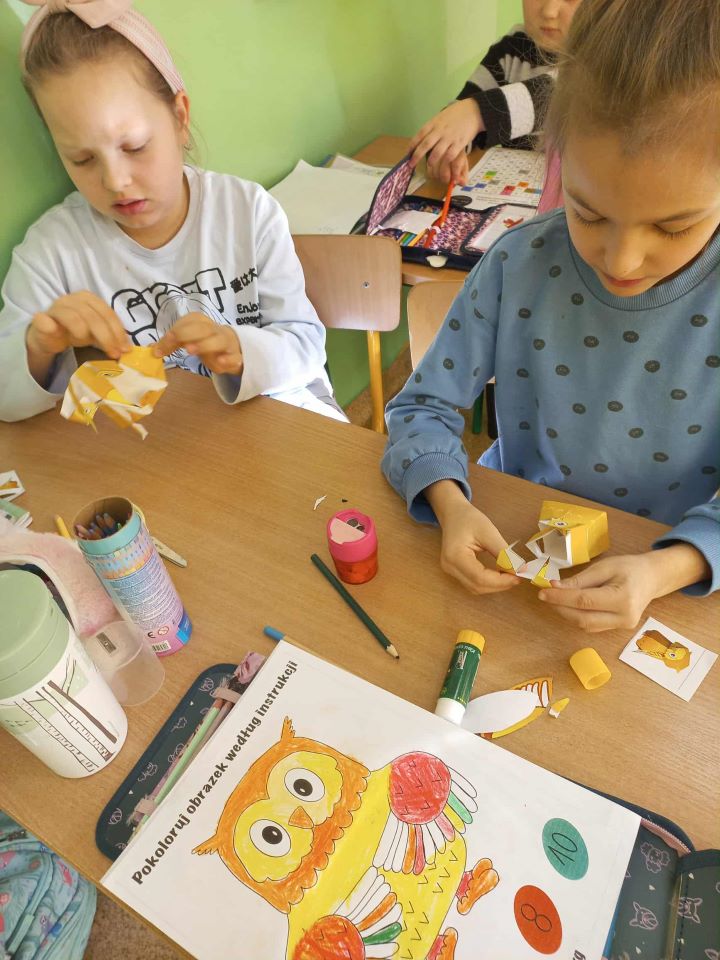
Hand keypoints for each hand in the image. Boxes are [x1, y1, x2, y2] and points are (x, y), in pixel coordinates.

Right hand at [26, 291, 130, 383]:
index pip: (107, 313)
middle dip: (106, 336)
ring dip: (83, 333)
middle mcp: (72, 299)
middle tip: (113, 353)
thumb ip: (110, 337)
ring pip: (73, 318)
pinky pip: (43, 320)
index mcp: (88, 299)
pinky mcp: (40, 319)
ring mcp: (55, 308)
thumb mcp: (97, 333)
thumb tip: (126, 349)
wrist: (50, 337)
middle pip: (93, 316)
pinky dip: (48, 325)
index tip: (125, 348)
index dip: (118, 331)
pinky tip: (53, 330)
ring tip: (87, 345)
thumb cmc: (76, 332)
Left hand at [153, 313, 242, 375]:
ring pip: (218, 340)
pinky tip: (220, 362)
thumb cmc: (205, 341)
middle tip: (177, 345)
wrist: (231, 347)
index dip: (176, 331)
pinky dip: (228, 359)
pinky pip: (234, 356)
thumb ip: (171, 343)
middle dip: (188, 334)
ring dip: (205, 344)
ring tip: (190, 351)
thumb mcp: (187, 339)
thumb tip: (152, 349)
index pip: (188, 322)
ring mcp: (226, 342)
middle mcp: (214, 329)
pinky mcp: (235, 356)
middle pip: (203, 328)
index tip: (163, 345)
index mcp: (200, 322)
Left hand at [408, 100, 483, 183]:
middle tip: (411, 165)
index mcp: (433, 123)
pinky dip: (446, 164)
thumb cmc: (455, 115)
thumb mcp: (440, 117)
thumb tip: (421, 140)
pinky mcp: (459, 143)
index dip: (412, 146)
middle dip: (416, 156)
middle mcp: (439, 131)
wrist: (473, 110)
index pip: (419, 135)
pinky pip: (450, 156)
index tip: (407, 154)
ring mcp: (449, 137)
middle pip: (425, 145)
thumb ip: (432, 128)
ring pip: (437, 153)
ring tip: (428, 167)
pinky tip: (443, 167)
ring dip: (431, 162)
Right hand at [426, 480, 520, 593]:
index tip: (518, 576)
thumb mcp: (489, 532)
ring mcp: (450, 571)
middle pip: (477, 586)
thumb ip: (503, 553)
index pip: (480, 577)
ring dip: (495, 586)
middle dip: (500, 585)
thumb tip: (519, 570)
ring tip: (510, 576)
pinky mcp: (454, 571)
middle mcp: (450, 567)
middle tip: (518, 577)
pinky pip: (472, 583)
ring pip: (475, 588)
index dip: (501, 581)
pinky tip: (499, 576)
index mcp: (455, 556)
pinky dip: (488, 583)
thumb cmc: (469, 518)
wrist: (453, 513)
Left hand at [537, 543, 710, 631]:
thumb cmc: (629, 567)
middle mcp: (624, 617)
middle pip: (583, 619)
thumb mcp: (605, 566)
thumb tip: (555, 587)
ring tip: (554, 599)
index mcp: (623, 599)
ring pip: (586, 625)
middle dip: (560, 608)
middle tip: (545, 596)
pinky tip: (568, 605)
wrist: (652, 578)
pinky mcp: (618, 629)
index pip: (584, 602)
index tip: (543, 592)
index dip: (561, 598)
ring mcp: (622, 626)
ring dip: (566, 614)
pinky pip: (592, 626)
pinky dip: (577, 617)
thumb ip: (581, 579)